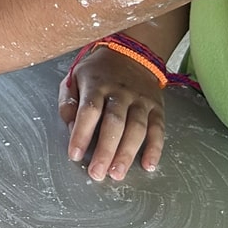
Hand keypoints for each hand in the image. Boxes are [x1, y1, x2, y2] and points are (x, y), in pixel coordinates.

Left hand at [58, 46, 166, 180]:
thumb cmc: (97, 72)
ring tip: (117, 174)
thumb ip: (68, 101)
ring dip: (127, 153)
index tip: (75, 155)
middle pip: (114, 122)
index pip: (89, 110)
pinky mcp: (156, 107)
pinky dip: (155, 148)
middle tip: (97, 173)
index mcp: (97, 84)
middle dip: (105, 150)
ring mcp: (141, 100)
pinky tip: (148, 165)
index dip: (82, 133)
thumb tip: (71, 126)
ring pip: (137, 128)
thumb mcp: (74, 77)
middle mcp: (121, 92)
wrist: (131, 53)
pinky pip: (158, 129)